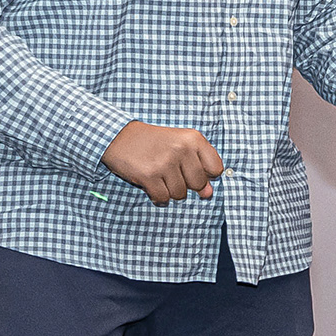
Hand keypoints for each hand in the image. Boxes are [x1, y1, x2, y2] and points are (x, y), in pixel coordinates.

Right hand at [105, 122, 222, 205]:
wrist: (119, 137)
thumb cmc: (154, 142)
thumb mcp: (180, 146)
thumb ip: (198, 168)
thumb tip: (208, 194)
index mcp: (193, 139)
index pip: (216, 169)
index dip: (206, 175)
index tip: (192, 171)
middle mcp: (181, 149)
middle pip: (198, 184)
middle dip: (186, 185)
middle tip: (171, 174)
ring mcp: (165, 163)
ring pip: (180, 194)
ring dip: (170, 191)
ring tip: (160, 177)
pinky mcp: (149, 175)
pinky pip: (163, 198)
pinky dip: (158, 197)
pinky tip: (152, 187)